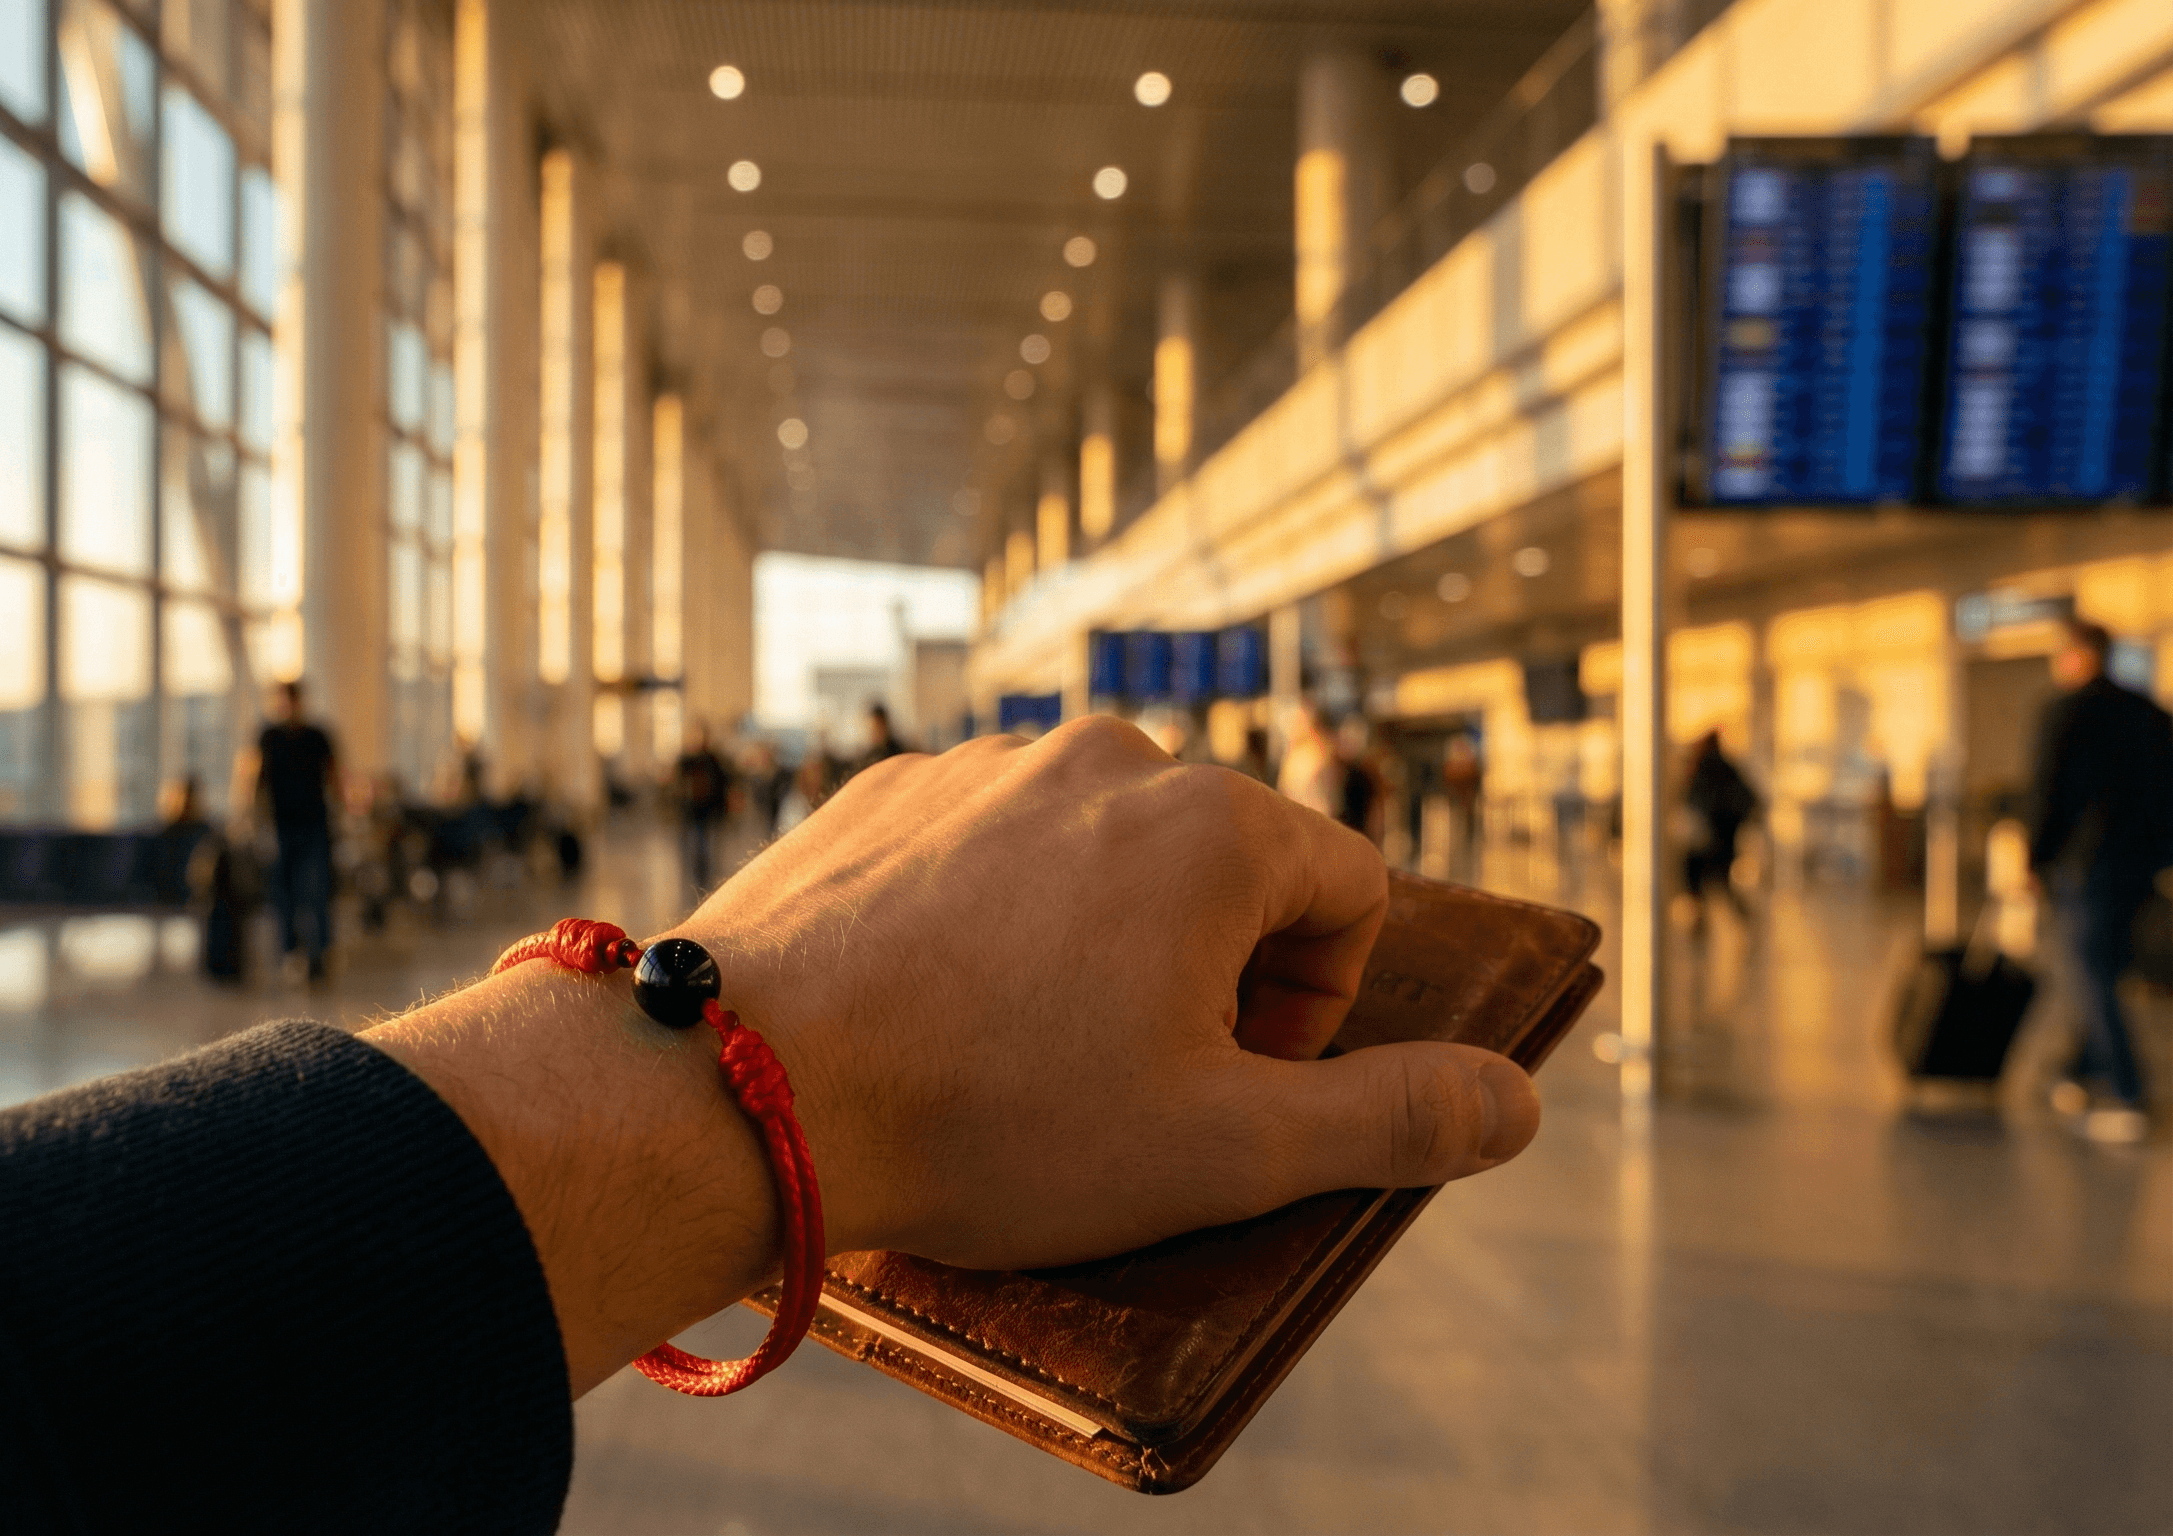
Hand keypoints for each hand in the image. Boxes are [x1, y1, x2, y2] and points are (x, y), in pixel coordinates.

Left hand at [688, 717, 1537, 1269]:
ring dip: (1097, 941)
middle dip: (1208, 972)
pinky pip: (987, 845)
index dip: (1319, 1008)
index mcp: (1215, 825)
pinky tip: (938, 1005)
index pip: (1350, 892)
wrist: (746, 1086)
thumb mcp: (1226, 1148)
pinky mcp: (883, 790)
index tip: (1234, 1081)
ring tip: (1022, 1049)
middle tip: (1128, 1080)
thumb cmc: (995, 1120)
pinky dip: (991, 917)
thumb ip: (1393, 1119)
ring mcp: (981, 763)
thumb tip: (1517, 1103)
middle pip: (1222, 863)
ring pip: (1097, 851)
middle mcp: (1104, 758)